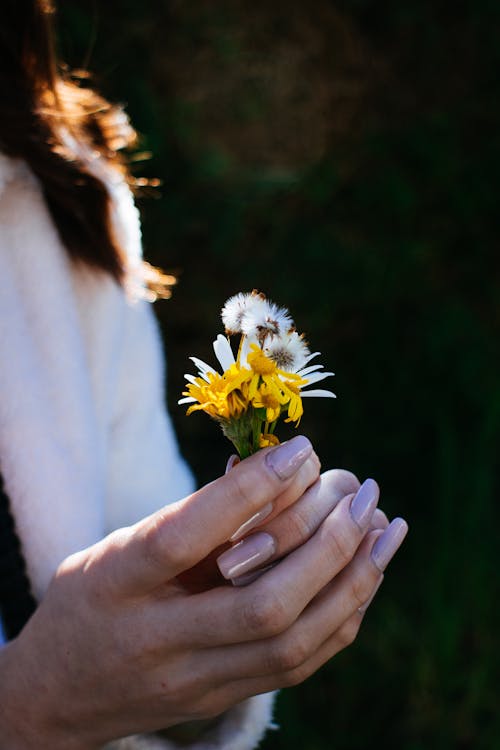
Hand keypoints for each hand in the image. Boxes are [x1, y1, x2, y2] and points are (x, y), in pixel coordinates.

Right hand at [0, 435, 406, 748]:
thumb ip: (188, 521)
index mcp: (115, 585)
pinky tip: (366, 575)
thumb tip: (273, 476)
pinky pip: (298, 665)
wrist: (58, 696)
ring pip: (291, 642)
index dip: (248, 491)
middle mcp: (156, 641)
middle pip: (259, 603)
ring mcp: (192, 682)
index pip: (184, 539)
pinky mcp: (220, 702)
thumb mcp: (115, 548)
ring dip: (349, 581)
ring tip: (383, 530)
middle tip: (361, 493)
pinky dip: (341, 616)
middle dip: (325, 544)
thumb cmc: (90, 601)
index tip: (301, 450)